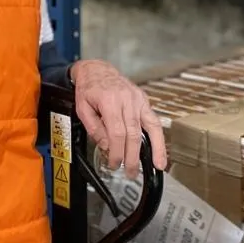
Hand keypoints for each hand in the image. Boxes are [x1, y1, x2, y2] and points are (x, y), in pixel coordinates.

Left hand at [70, 59, 167, 178]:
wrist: (97, 70)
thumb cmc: (89, 88)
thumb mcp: (82, 108)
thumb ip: (94, 128)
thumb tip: (106, 146)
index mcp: (109, 100)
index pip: (117, 133)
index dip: (117, 152)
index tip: (114, 164)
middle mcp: (127, 99)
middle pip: (133, 133)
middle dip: (133, 156)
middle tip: (130, 172)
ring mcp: (138, 99)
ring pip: (150, 127)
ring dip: (155, 148)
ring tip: (159, 165)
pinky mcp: (144, 100)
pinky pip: (154, 120)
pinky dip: (159, 137)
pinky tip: (161, 150)